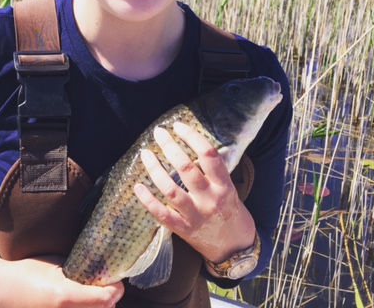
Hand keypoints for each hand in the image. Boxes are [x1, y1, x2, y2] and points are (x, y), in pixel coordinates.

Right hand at [0, 250, 123, 307]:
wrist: (0, 290)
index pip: (107, 299)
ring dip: (97, 307)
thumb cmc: (26, 272)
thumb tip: (101, 266)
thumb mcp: (54, 264)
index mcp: (65, 297)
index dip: (116, 289)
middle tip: (106, 287)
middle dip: (108, 300)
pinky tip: (80, 303)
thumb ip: (79, 267)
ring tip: (92, 295)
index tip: (116, 281)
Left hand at [134, 122, 255, 266]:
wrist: (236, 248)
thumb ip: (213, 171)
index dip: (192, 137)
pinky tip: (137, 186)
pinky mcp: (183, 230)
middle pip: (186, 168)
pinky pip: (162, 214)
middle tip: (158, 133)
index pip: (208, 155)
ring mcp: (196, 216)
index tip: (178, 126)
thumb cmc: (230, 211)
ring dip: (155, 170)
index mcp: (224, 186)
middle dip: (170, 147)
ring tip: (145, 153)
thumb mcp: (229, 189)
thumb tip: (189, 142)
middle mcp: (210, 200)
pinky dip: (148, 200)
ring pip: (171, 190)